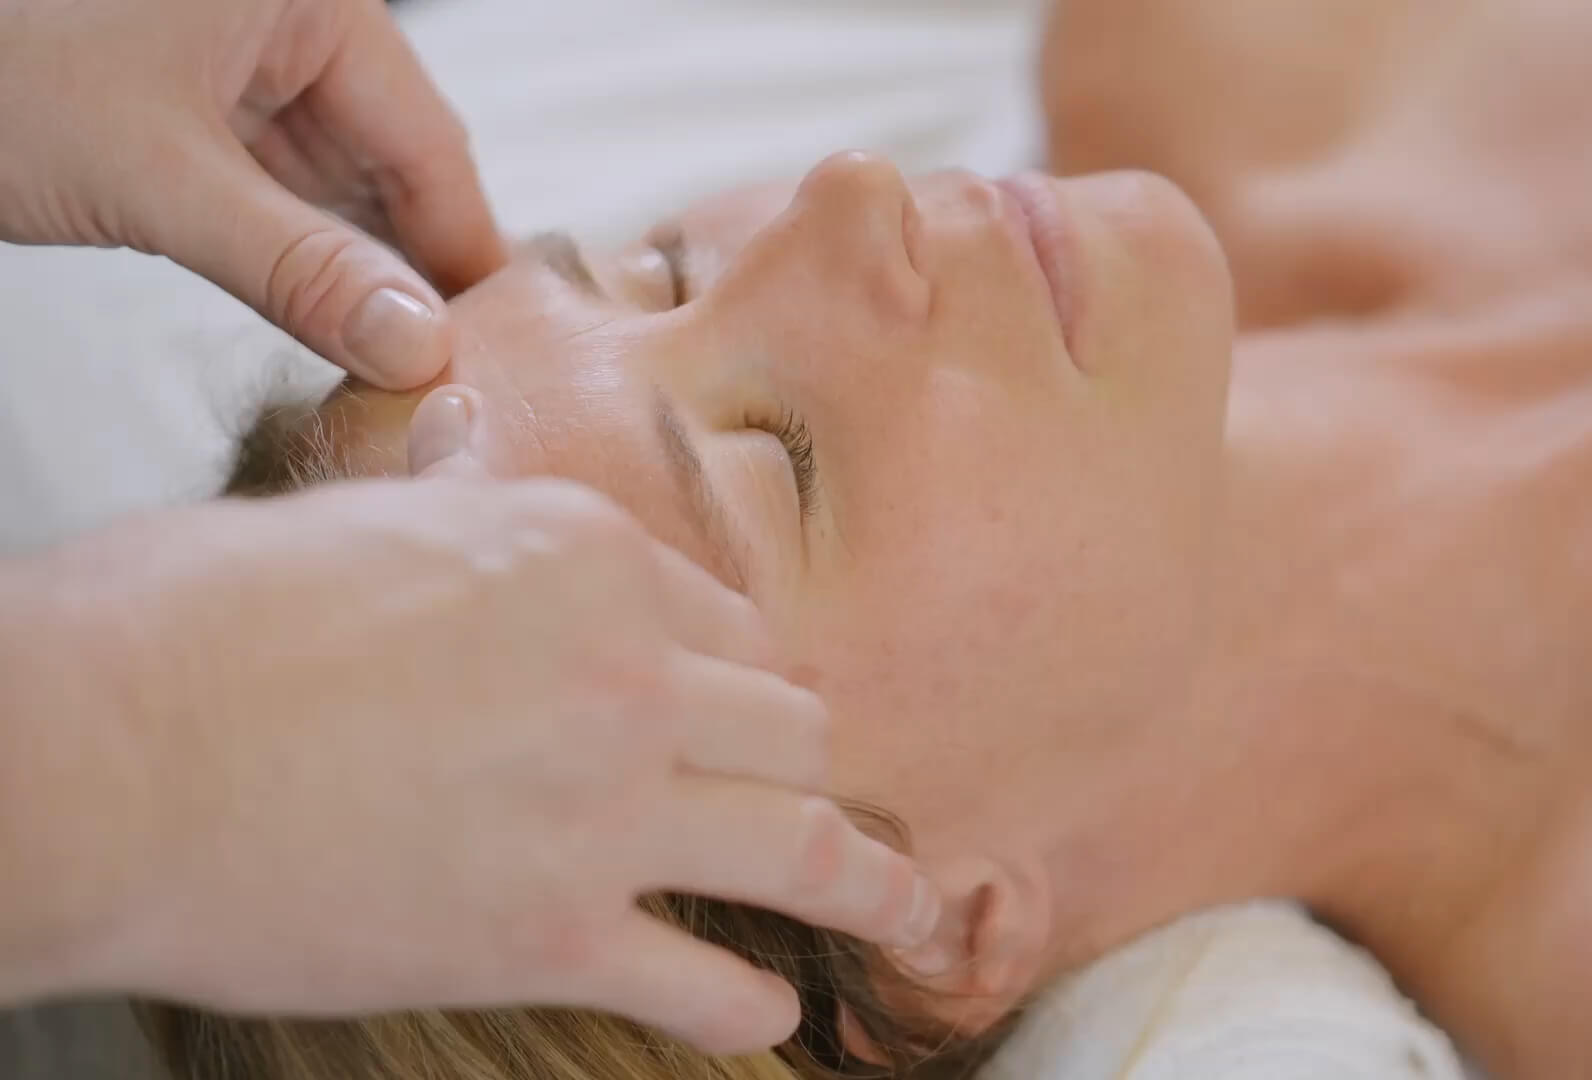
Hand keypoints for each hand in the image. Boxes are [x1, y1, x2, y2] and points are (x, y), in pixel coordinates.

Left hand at [0, 0, 506, 386]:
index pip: (431, 139)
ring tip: (386, 359)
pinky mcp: (191, 106)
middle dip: (410, 267)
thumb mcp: (157, 180)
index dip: (466, 251)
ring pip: (335, 184)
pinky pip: (276, 191)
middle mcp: (285, 19)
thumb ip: (298, 268)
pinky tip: (321, 316)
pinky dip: (295, 255)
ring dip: (353, 271)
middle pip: (393, 163)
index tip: (497, 344)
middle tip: (446, 370)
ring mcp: (236, 61)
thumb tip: (414, 344)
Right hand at [0, 444, 933, 1053]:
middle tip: (815, 803)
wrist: (107, 755)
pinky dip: (748, 1005)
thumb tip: (459, 432)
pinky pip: (706, 980)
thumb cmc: (196, 622)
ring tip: (909, 911)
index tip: (730, 716)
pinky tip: (767, 1014)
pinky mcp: (554, 933)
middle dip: (802, 766)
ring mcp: (608, 807)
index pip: (729, 624)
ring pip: (807, 844)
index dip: (731, 677)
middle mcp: (630, 671)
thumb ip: (444, 494)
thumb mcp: (344, 516)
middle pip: (792, 725)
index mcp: (587, 556)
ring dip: (870, 884)